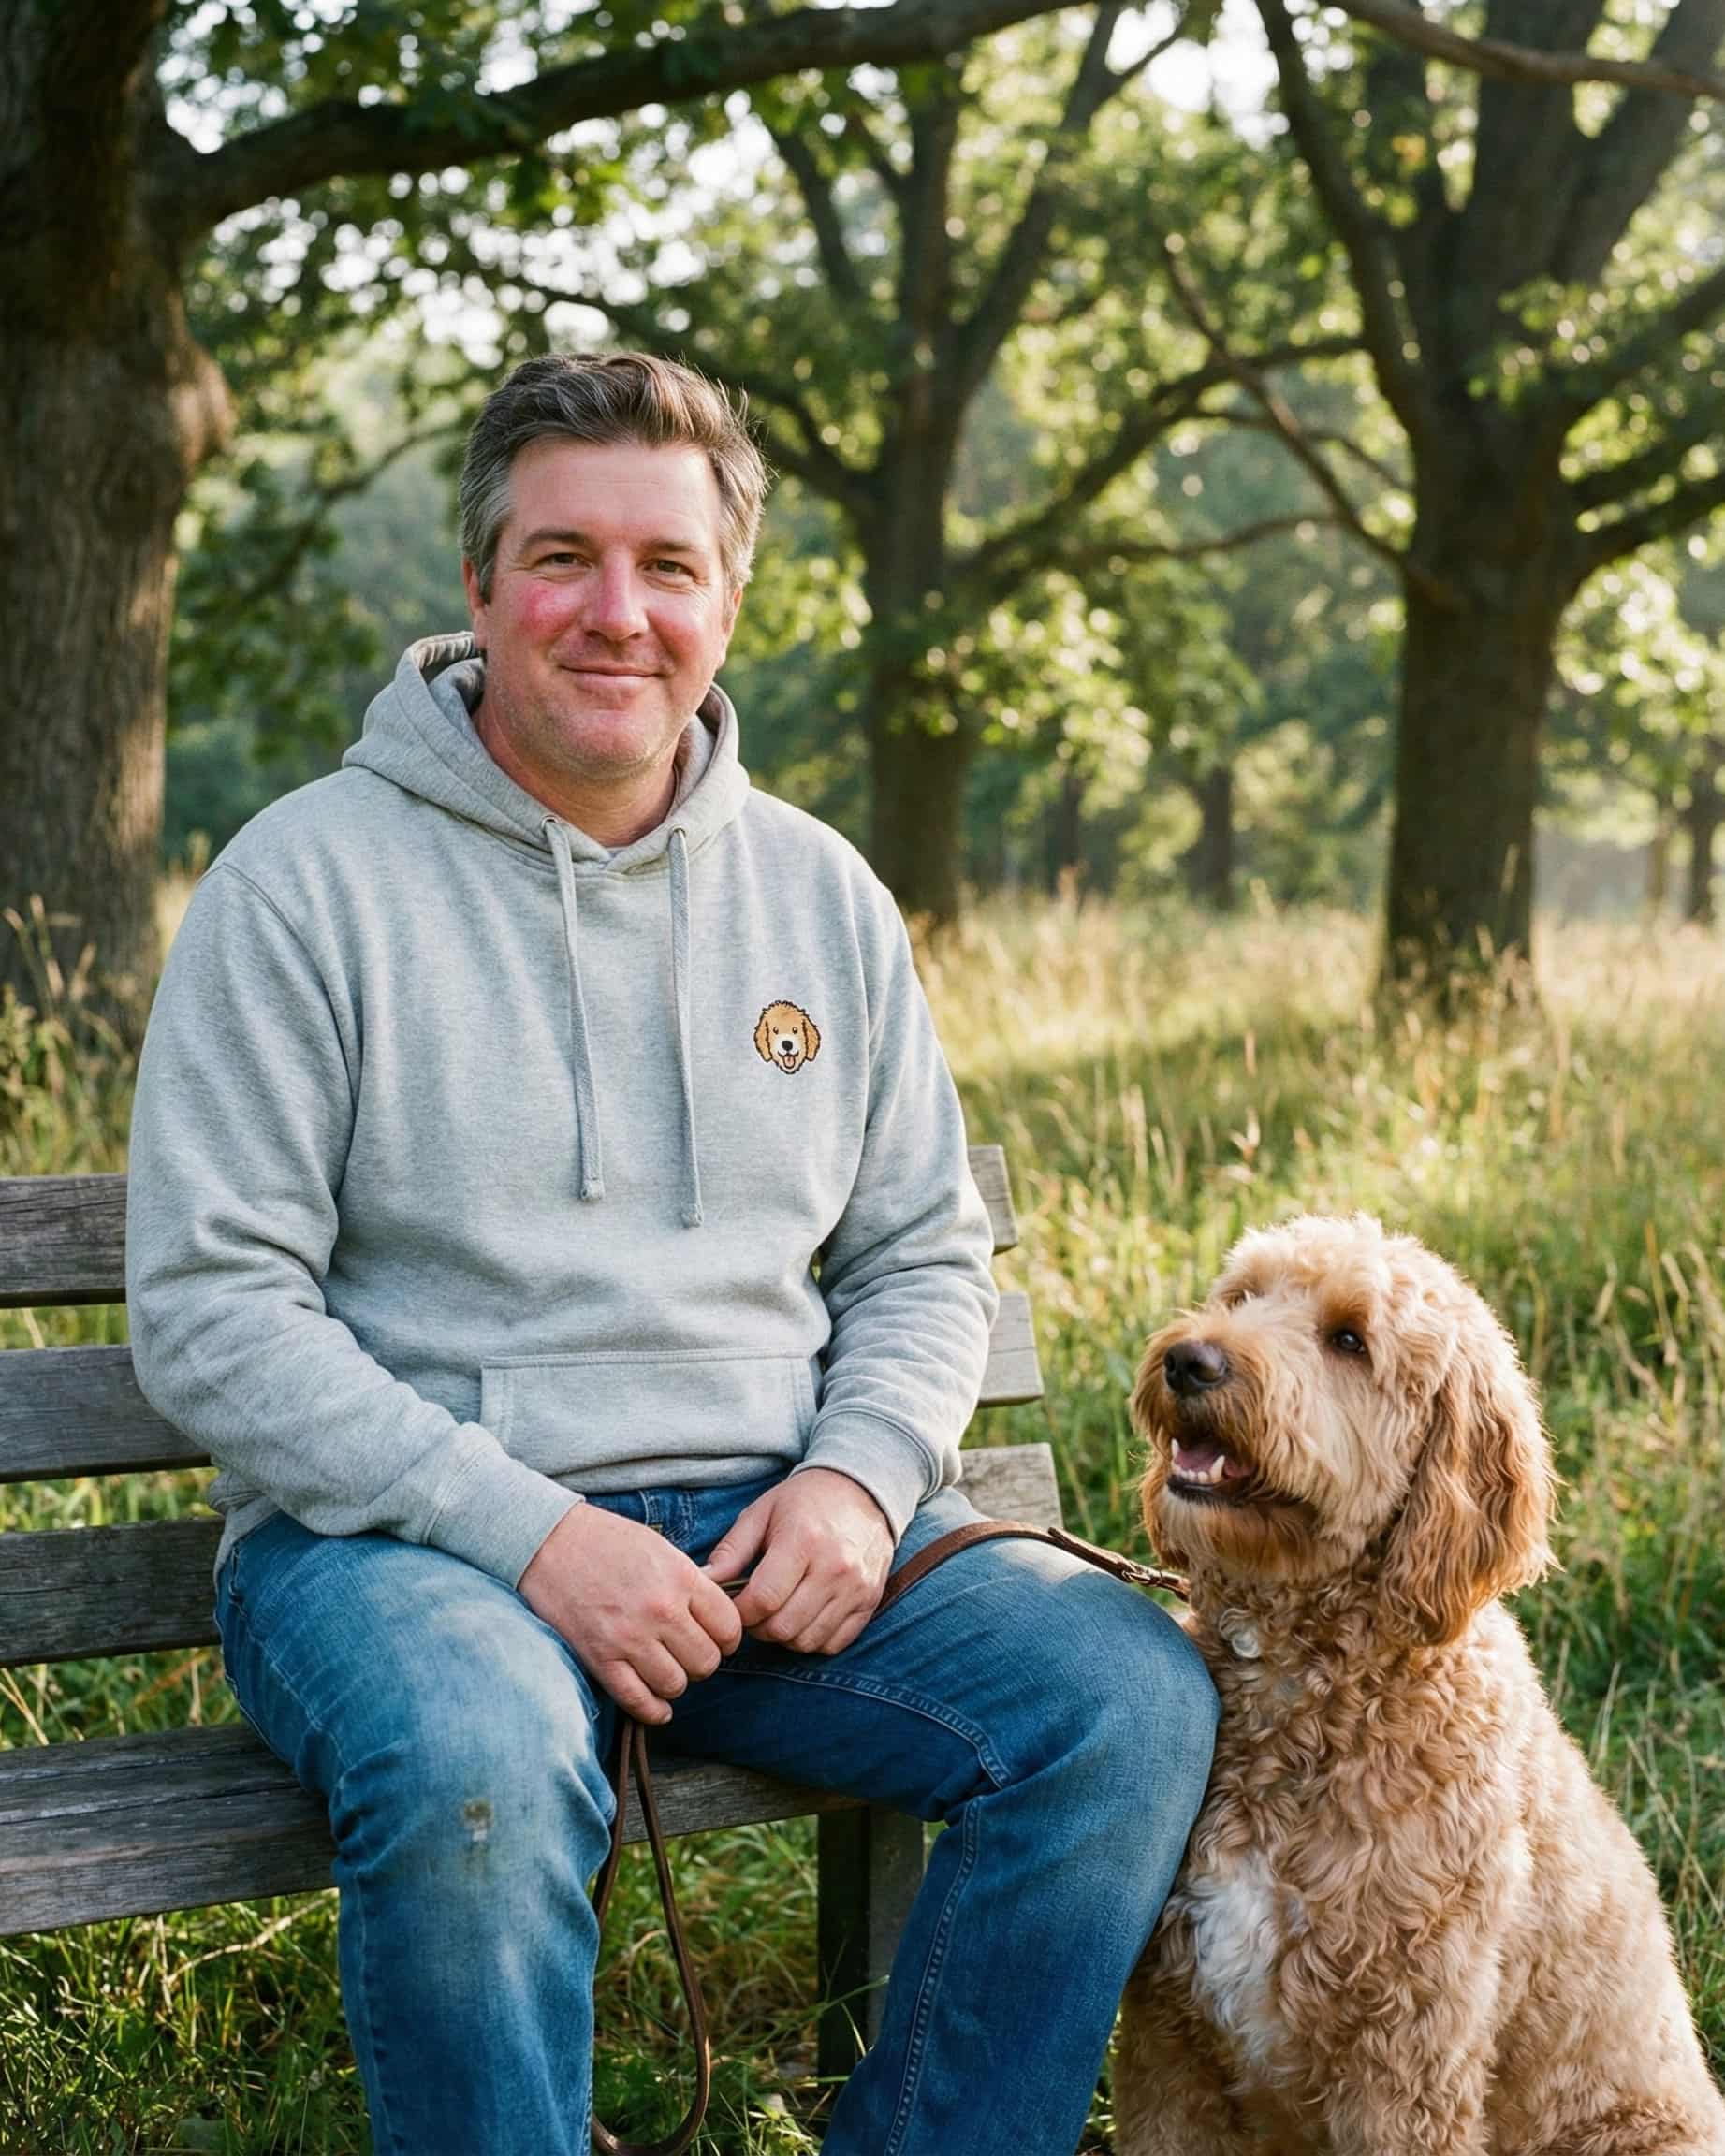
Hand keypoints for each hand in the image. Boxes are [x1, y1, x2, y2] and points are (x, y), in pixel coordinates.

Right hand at [518, 1504, 742, 1724]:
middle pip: (707, 1661)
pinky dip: (653, 1710)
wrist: (549, 1542)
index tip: (717, 1639)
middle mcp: (660, 1610)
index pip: (728, 1627)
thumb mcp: (660, 1548)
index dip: (727, 1638)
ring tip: (666, 1670)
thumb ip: (690, 1583)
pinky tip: (657, 1704)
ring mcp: (629, 1637)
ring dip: (675, 1683)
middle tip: (689, 1655)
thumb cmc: (606, 1540)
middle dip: (703, 1662)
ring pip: (676, 1685)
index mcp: (681, 1577)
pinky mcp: (599, 1658)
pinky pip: (638, 1700)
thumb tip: (714, 1617)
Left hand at [703, 1469, 894, 1656]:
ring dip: (783, 1635)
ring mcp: (856, 1588)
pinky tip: (804, 1617)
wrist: (864, 1490)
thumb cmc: (805, 1500)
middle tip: (754, 1609)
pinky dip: (812, 1639)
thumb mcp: (762, 1512)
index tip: (733, 1604)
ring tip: (777, 1612)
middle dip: (758, 1627)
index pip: (762, 1599)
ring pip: (806, 1641)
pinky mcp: (870, 1602)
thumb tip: (702, 1583)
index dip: (739, 1611)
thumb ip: (731, 1551)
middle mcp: (834, 1567)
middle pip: (783, 1626)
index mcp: (803, 1540)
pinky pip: (833, 1644)